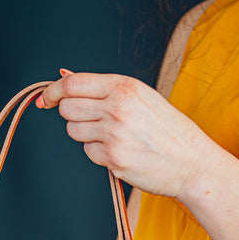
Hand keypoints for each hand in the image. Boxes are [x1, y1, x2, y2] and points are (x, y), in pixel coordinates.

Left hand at [37, 71, 218, 199]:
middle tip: (90, 120)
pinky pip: (88, 152)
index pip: (73, 84)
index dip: (53, 91)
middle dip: (71, 114)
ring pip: (74, 131)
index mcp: (125, 86)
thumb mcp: (140, 97)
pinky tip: (120, 151)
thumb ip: (103, 88)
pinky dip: (99, 153)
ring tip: (112, 135)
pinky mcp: (114, 159)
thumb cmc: (168, 129)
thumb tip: (63, 76)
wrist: (192, 162)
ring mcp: (114, 135)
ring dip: (85, 134)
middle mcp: (118, 108)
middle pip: (67, 108)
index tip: (46, 98)